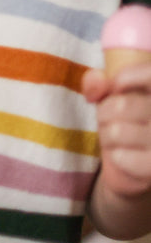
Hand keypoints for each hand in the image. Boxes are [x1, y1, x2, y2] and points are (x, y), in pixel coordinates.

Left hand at [83, 64, 150, 197]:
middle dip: (103, 113)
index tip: (116, 86)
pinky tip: (124, 156)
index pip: (149, 74)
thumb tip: (97, 86)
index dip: (129, 76)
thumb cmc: (124, 122)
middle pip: (122, 105)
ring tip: (115, 139)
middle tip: (108, 120)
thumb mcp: (110, 96)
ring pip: (117, 132)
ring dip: (106, 136)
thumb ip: (98, 82)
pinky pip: (121, 157)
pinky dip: (115, 156)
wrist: (135, 167)